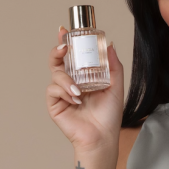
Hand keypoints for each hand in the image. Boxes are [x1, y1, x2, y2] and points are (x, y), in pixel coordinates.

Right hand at [46, 26, 125, 153]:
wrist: (102, 136)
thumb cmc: (109, 115)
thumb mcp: (116, 86)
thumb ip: (113, 66)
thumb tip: (110, 45)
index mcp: (83, 77)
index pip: (72, 56)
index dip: (66, 42)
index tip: (65, 31)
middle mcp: (70, 82)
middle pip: (57, 60)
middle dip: (57, 50)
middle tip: (64, 47)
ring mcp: (61, 93)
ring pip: (56, 74)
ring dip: (66, 79)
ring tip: (79, 90)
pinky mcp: (55, 104)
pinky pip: (53, 89)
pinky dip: (64, 91)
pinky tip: (75, 99)